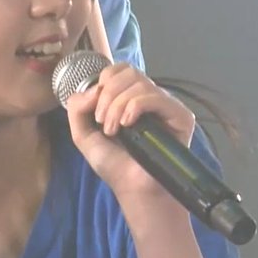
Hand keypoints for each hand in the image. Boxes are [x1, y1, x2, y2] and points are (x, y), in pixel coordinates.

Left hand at [65, 63, 194, 198]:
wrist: (133, 188)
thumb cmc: (113, 164)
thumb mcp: (83, 134)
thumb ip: (77, 107)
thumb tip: (93, 88)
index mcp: (130, 97)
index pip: (119, 69)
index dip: (103, 82)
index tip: (96, 109)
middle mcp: (149, 97)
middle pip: (128, 71)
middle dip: (107, 95)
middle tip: (102, 122)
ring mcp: (166, 105)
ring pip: (140, 83)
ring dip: (117, 106)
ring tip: (113, 131)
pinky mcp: (180, 116)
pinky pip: (156, 97)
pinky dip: (135, 107)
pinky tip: (127, 125)